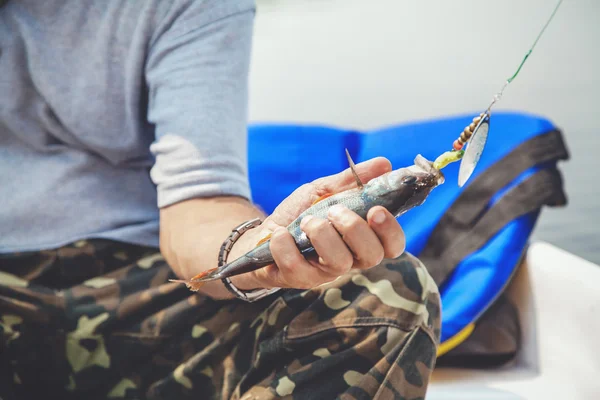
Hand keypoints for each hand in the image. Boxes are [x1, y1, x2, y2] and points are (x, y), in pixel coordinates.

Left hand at [230, 156, 405, 290]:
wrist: (262, 233)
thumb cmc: (301, 214)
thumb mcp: (325, 191)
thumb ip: (352, 180)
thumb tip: (385, 164)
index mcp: (361, 239)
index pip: (392, 245)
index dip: (391, 230)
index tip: (377, 210)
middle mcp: (349, 259)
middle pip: (372, 255)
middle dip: (355, 229)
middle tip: (335, 211)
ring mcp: (325, 272)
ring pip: (339, 263)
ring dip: (322, 235)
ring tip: (306, 220)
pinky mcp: (299, 279)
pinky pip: (298, 267)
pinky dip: (286, 245)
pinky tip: (280, 233)